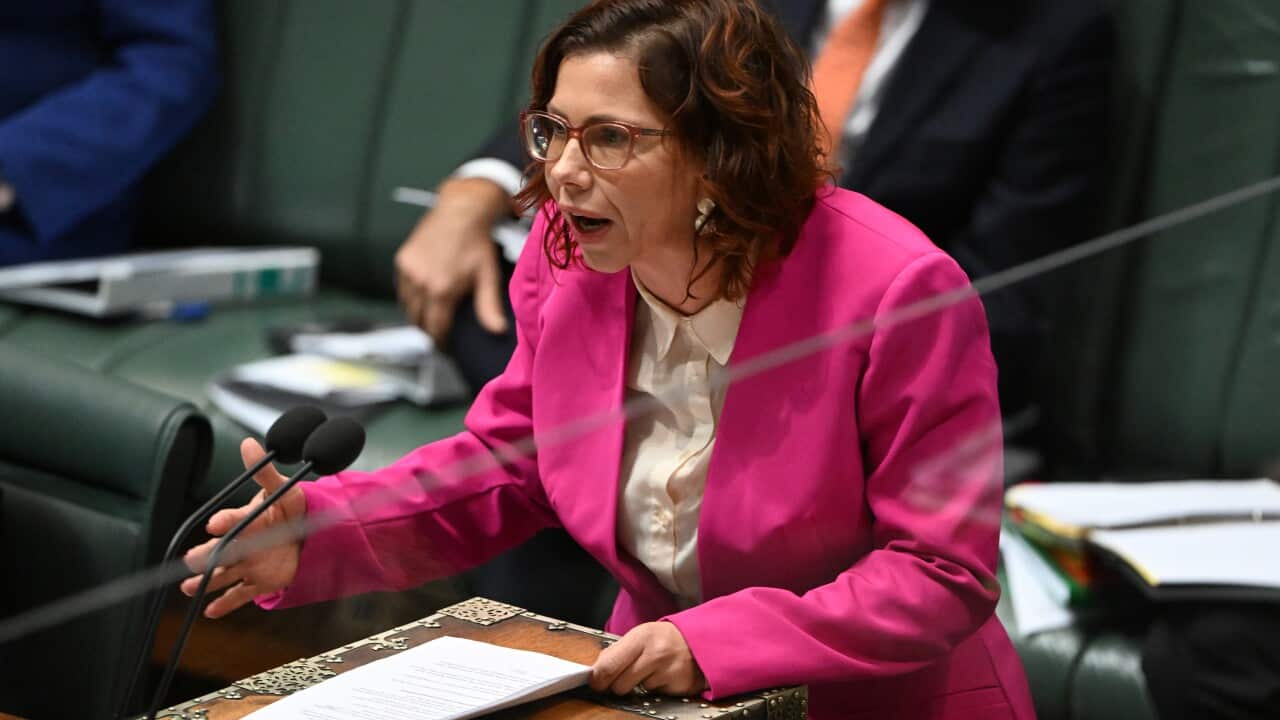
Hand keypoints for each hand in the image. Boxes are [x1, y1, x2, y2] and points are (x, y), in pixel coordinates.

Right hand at [179, 438, 305, 617]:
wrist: (306, 534)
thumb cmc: (290, 510)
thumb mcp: (283, 491)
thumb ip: (266, 473)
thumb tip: (248, 443)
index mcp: (246, 520)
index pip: (233, 520)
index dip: (226, 521)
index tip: (216, 523)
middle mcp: (241, 544)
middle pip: (220, 551)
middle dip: (205, 556)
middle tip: (192, 561)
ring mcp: (247, 565)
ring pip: (222, 575)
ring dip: (206, 582)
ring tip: (188, 588)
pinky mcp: (258, 582)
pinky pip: (240, 595)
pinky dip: (226, 604)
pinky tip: (210, 611)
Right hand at [394, 176, 511, 344]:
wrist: (461, 211)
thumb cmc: (477, 243)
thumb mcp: (487, 276)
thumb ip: (488, 306)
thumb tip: (498, 330)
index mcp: (441, 290)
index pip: (435, 328)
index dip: (440, 341)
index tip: (446, 346)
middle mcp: (420, 282)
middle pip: (418, 320)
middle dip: (429, 328)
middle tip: (440, 330)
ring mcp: (408, 270)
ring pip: (407, 305)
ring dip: (418, 313)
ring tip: (433, 314)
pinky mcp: (402, 259)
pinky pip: (402, 288)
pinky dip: (411, 296)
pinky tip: (424, 295)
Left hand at [590, 621, 705, 696]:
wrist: (699, 641)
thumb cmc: (664, 639)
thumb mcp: (640, 635)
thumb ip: (617, 651)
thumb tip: (596, 670)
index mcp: (641, 637)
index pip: (608, 665)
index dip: (598, 678)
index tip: (595, 681)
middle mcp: (655, 653)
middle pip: (619, 684)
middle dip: (615, 684)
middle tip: (621, 677)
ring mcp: (668, 671)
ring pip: (635, 691)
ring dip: (637, 686)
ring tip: (648, 672)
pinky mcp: (678, 686)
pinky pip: (654, 694)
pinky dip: (654, 688)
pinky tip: (661, 676)